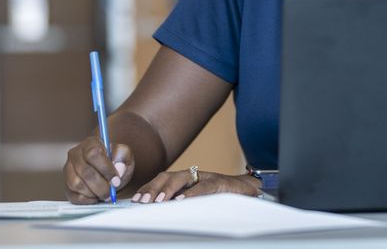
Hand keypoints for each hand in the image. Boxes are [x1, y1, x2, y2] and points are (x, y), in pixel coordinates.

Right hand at [64, 136, 134, 203]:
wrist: (109, 171)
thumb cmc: (117, 161)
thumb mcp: (125, 155)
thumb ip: (123, 158)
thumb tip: (118, 168)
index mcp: (90, 143)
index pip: (93, 154)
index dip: (105, 169)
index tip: (116, 181)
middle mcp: (75, 154)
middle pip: (85, 172)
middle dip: (101, 186)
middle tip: (111, 193)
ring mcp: (68, 170)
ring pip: (76, 184)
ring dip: (93, 193)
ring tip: (105, 194)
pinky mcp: (66, 185)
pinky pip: (73, 196)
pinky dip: (87, 200)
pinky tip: (96, 197)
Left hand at [131, 169, 260, 202]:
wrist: (250, 192)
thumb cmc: (224, 198)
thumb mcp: (200, 201)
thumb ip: (182, 203)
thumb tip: (158, 212)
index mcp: (188, 179)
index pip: (164, 179)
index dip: (149, 187)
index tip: (135, 199)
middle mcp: (197, 175)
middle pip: (170, 175)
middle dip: (154, 188)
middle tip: (142, 202)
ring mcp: (209, 177)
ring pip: (184, 178)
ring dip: (168, 189)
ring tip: (157, 202)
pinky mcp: (222, 183)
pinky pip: (204, 187)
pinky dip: (191, 194)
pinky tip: (181, 201)